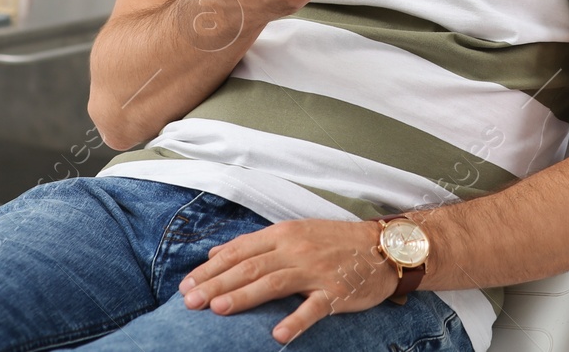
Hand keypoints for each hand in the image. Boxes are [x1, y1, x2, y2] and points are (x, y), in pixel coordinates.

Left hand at [178, 219, 398, 342]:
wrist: (382, 247)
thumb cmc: (334, 241)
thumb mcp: (293, 232)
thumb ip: (255, 243)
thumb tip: (215, 253)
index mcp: (283, 233)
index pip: (239, 250)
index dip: (210, 268)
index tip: (186, 285)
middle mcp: (296, 249)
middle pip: (250, 266)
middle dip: (216, 283)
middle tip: (189, 301)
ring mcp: (316, 270)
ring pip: (274, 282)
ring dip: (244, 296)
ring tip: (218, 309)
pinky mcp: (336, 291)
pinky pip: (313, 307)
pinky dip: (295, 321)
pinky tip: (276, 336)